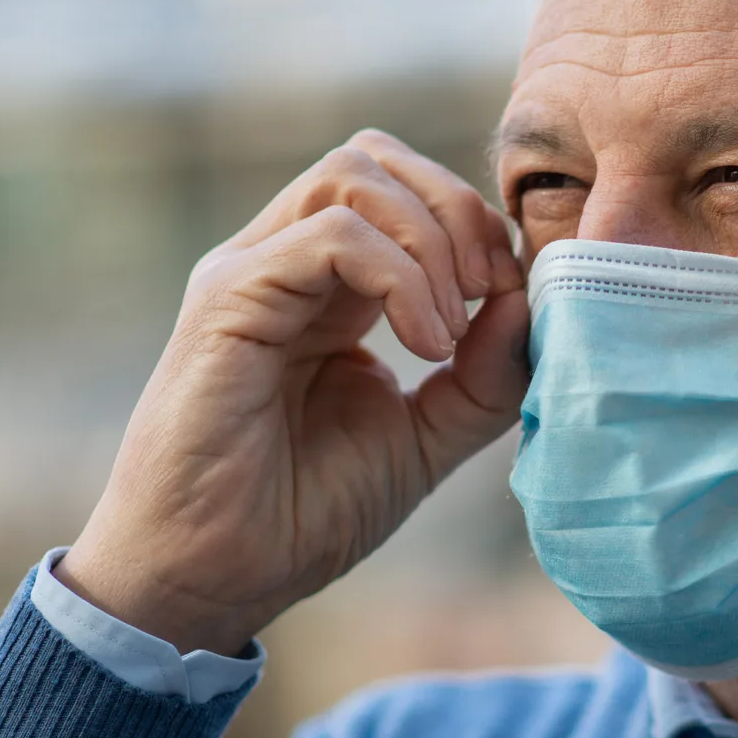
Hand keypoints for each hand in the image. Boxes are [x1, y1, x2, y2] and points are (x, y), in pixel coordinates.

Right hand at [58, 131, 528, 653]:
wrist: (210, 580)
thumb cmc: (298, 515)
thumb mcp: (424, 440)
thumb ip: (484, 375)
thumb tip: (527, 300)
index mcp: (327, 288)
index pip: (403, 191)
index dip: (474, 225)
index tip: (513, 299)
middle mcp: (282, 263)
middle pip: (376, 157)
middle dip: (458, 209)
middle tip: (492, 292)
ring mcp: (250, 273)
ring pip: (352, 174)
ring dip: (432, 240)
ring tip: (449, 332)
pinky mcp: (227, 299)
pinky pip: (329, 235)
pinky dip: (399, 277)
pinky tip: (422, 346)